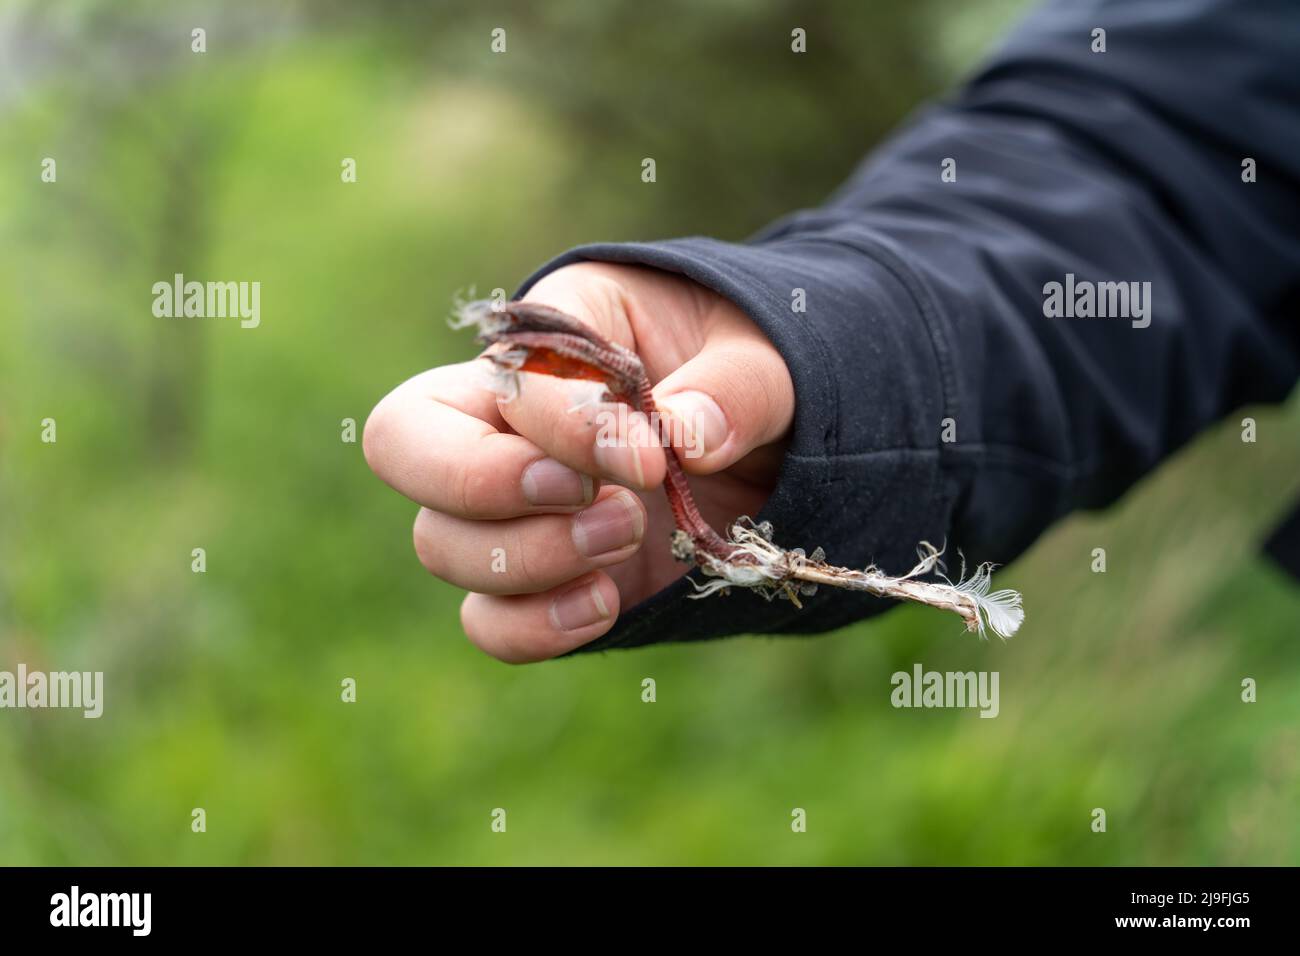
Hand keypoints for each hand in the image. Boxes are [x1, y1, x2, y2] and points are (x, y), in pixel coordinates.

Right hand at [363, 262, 794, 661]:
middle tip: (580, 496)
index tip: (648, 460)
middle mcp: (506, 420)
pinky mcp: (542, 580)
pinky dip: (533, 628)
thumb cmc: (749, 375)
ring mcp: (513, 507)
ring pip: (440, 543)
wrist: (772, 444)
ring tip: (625, 535)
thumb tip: (687, 436)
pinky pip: (485, 620)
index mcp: (553, 336)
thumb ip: (735, 387)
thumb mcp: (765, 357)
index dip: (565, 427)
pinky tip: (607, 602)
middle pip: (400, 444)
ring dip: (530, 557)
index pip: (503, 376)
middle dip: (479, 483)